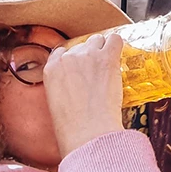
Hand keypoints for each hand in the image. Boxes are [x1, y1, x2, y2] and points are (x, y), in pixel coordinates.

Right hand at [43, 33, 124, 155]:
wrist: (87, 132)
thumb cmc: (73, 126)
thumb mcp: (56, 104)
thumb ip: (62, 88)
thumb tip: (77, 88)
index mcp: (51, 69)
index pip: (62, 52)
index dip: (74, 60)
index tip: (81, 69)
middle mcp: (68, 57)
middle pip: (82, 45)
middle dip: (90, 56)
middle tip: (98, 73)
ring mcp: (87, 55)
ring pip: (98, 39)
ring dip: (104, 50)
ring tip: (109, 66)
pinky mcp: (107, 57)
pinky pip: (115, 40)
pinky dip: (118, 46)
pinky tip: (119, 56)